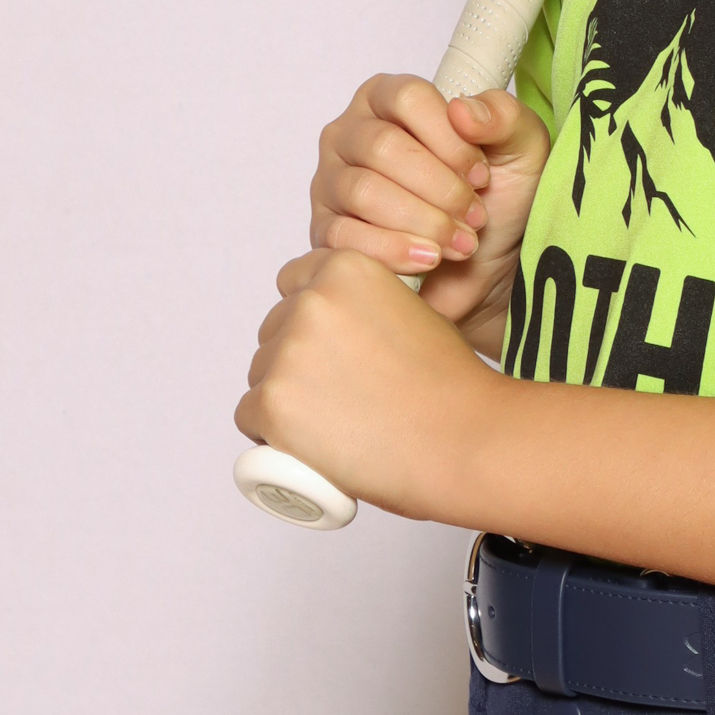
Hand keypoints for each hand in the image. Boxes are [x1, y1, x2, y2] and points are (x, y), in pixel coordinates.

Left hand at [234, 248, 493, 519]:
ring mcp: (287, 352)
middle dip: (295, 360)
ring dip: (284, 398)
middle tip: (337, 397)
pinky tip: (306, 445)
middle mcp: (311, 301)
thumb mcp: (413, 313)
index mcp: (347, 269)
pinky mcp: (273, 403)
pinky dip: (270, 435)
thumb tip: (348, 331)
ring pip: (260, 375)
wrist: (464, 439)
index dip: (310, 320)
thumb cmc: (451, 388)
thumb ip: (374, 306)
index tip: (328, 350)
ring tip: (332, 425)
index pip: (296, 285)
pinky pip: (249, 418)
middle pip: (274, 331)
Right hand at [310, 75, 550, 353]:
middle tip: (473, 215)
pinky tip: (429, 259)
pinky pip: (345, 236)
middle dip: (439, 188)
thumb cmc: (499, 200)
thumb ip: (504, 118)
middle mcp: (353, 133)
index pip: (407, 98)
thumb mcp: (523, 151)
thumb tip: (463, 110)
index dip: (449, 138)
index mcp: (391, 99)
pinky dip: (394, 250)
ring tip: (461, 242)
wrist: (487, 271)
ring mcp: (332, 182)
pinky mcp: (327, 231)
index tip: (480, 173)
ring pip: (363, 192)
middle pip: (382, 146)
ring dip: (423, 221)